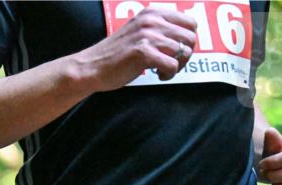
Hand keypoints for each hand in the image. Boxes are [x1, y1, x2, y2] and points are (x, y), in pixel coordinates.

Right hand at [75, 8, 197, 90]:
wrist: (90, 67)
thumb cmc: (114, 54)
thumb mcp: (138, 31)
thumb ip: (159, 29)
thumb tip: (186, 36)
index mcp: (152, 13)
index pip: (190, 22)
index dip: (187, 40)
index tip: (176, 51)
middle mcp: (151, 21)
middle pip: (190, 38)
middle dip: (185, 55)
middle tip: (171, 64)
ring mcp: (147, 36)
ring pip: (183, 52)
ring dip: (176, 66)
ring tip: (162, 70)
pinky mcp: (143, 52)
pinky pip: (172, 64)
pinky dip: (169, 74)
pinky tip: (158, 75)